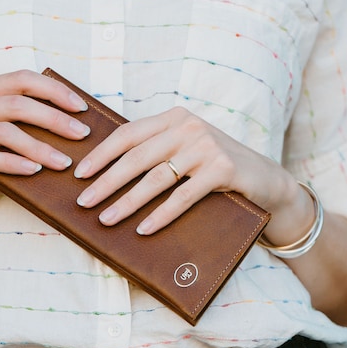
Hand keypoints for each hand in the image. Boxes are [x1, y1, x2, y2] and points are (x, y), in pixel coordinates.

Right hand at [0, 69, 91, 210]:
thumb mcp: (2, 129)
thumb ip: (25, 118)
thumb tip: (76, 120)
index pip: (22, 79)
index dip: (54, 90)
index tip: (81, 108)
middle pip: (18, 105)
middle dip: (54, 120)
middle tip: (81, 135)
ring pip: (6, 132)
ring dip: (40, 148)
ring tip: (64, 162)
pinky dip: (14, 164)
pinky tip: (35, 171)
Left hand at [73, 106, 292, 234]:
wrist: (266, 179)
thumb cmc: (216, 167)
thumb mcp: (186, 149)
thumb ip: (157, 151)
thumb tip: (106, 174)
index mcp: (174, 118)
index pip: (128, 133)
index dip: (101, 154)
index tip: (79, 174)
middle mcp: (189, 127)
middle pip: (137, 157)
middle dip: (107, 182)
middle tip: (84, 202)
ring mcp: (207, 147)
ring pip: (156, 178)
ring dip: (127, 202)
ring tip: (106, 219)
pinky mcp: (223, 169)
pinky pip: (183, 197)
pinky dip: (160, 215)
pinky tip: (143, 229)